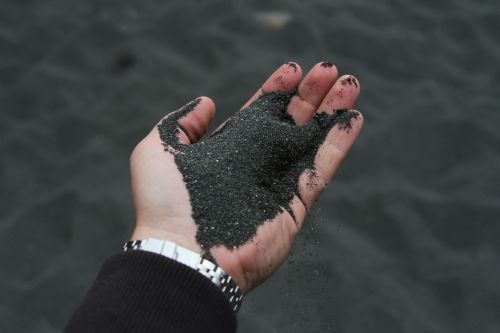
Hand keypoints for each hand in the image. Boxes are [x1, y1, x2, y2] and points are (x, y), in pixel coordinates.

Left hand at [130, 62, 362, 292]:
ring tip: (349, 85)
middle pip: (290, 122)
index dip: (277, 90)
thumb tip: (207, 102)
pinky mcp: (294, 207)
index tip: (293, 69)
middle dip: (309, 95)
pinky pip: (321, 170)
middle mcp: (255, 165)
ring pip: (312, 142)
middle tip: (328, 69)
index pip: (258, 113)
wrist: (182, 255)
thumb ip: (180, 123)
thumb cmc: (163, 203)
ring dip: (332, 113)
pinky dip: (338, 145)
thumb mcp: (157, 149)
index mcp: (227, 150)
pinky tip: (352, 119)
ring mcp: (276, 186)